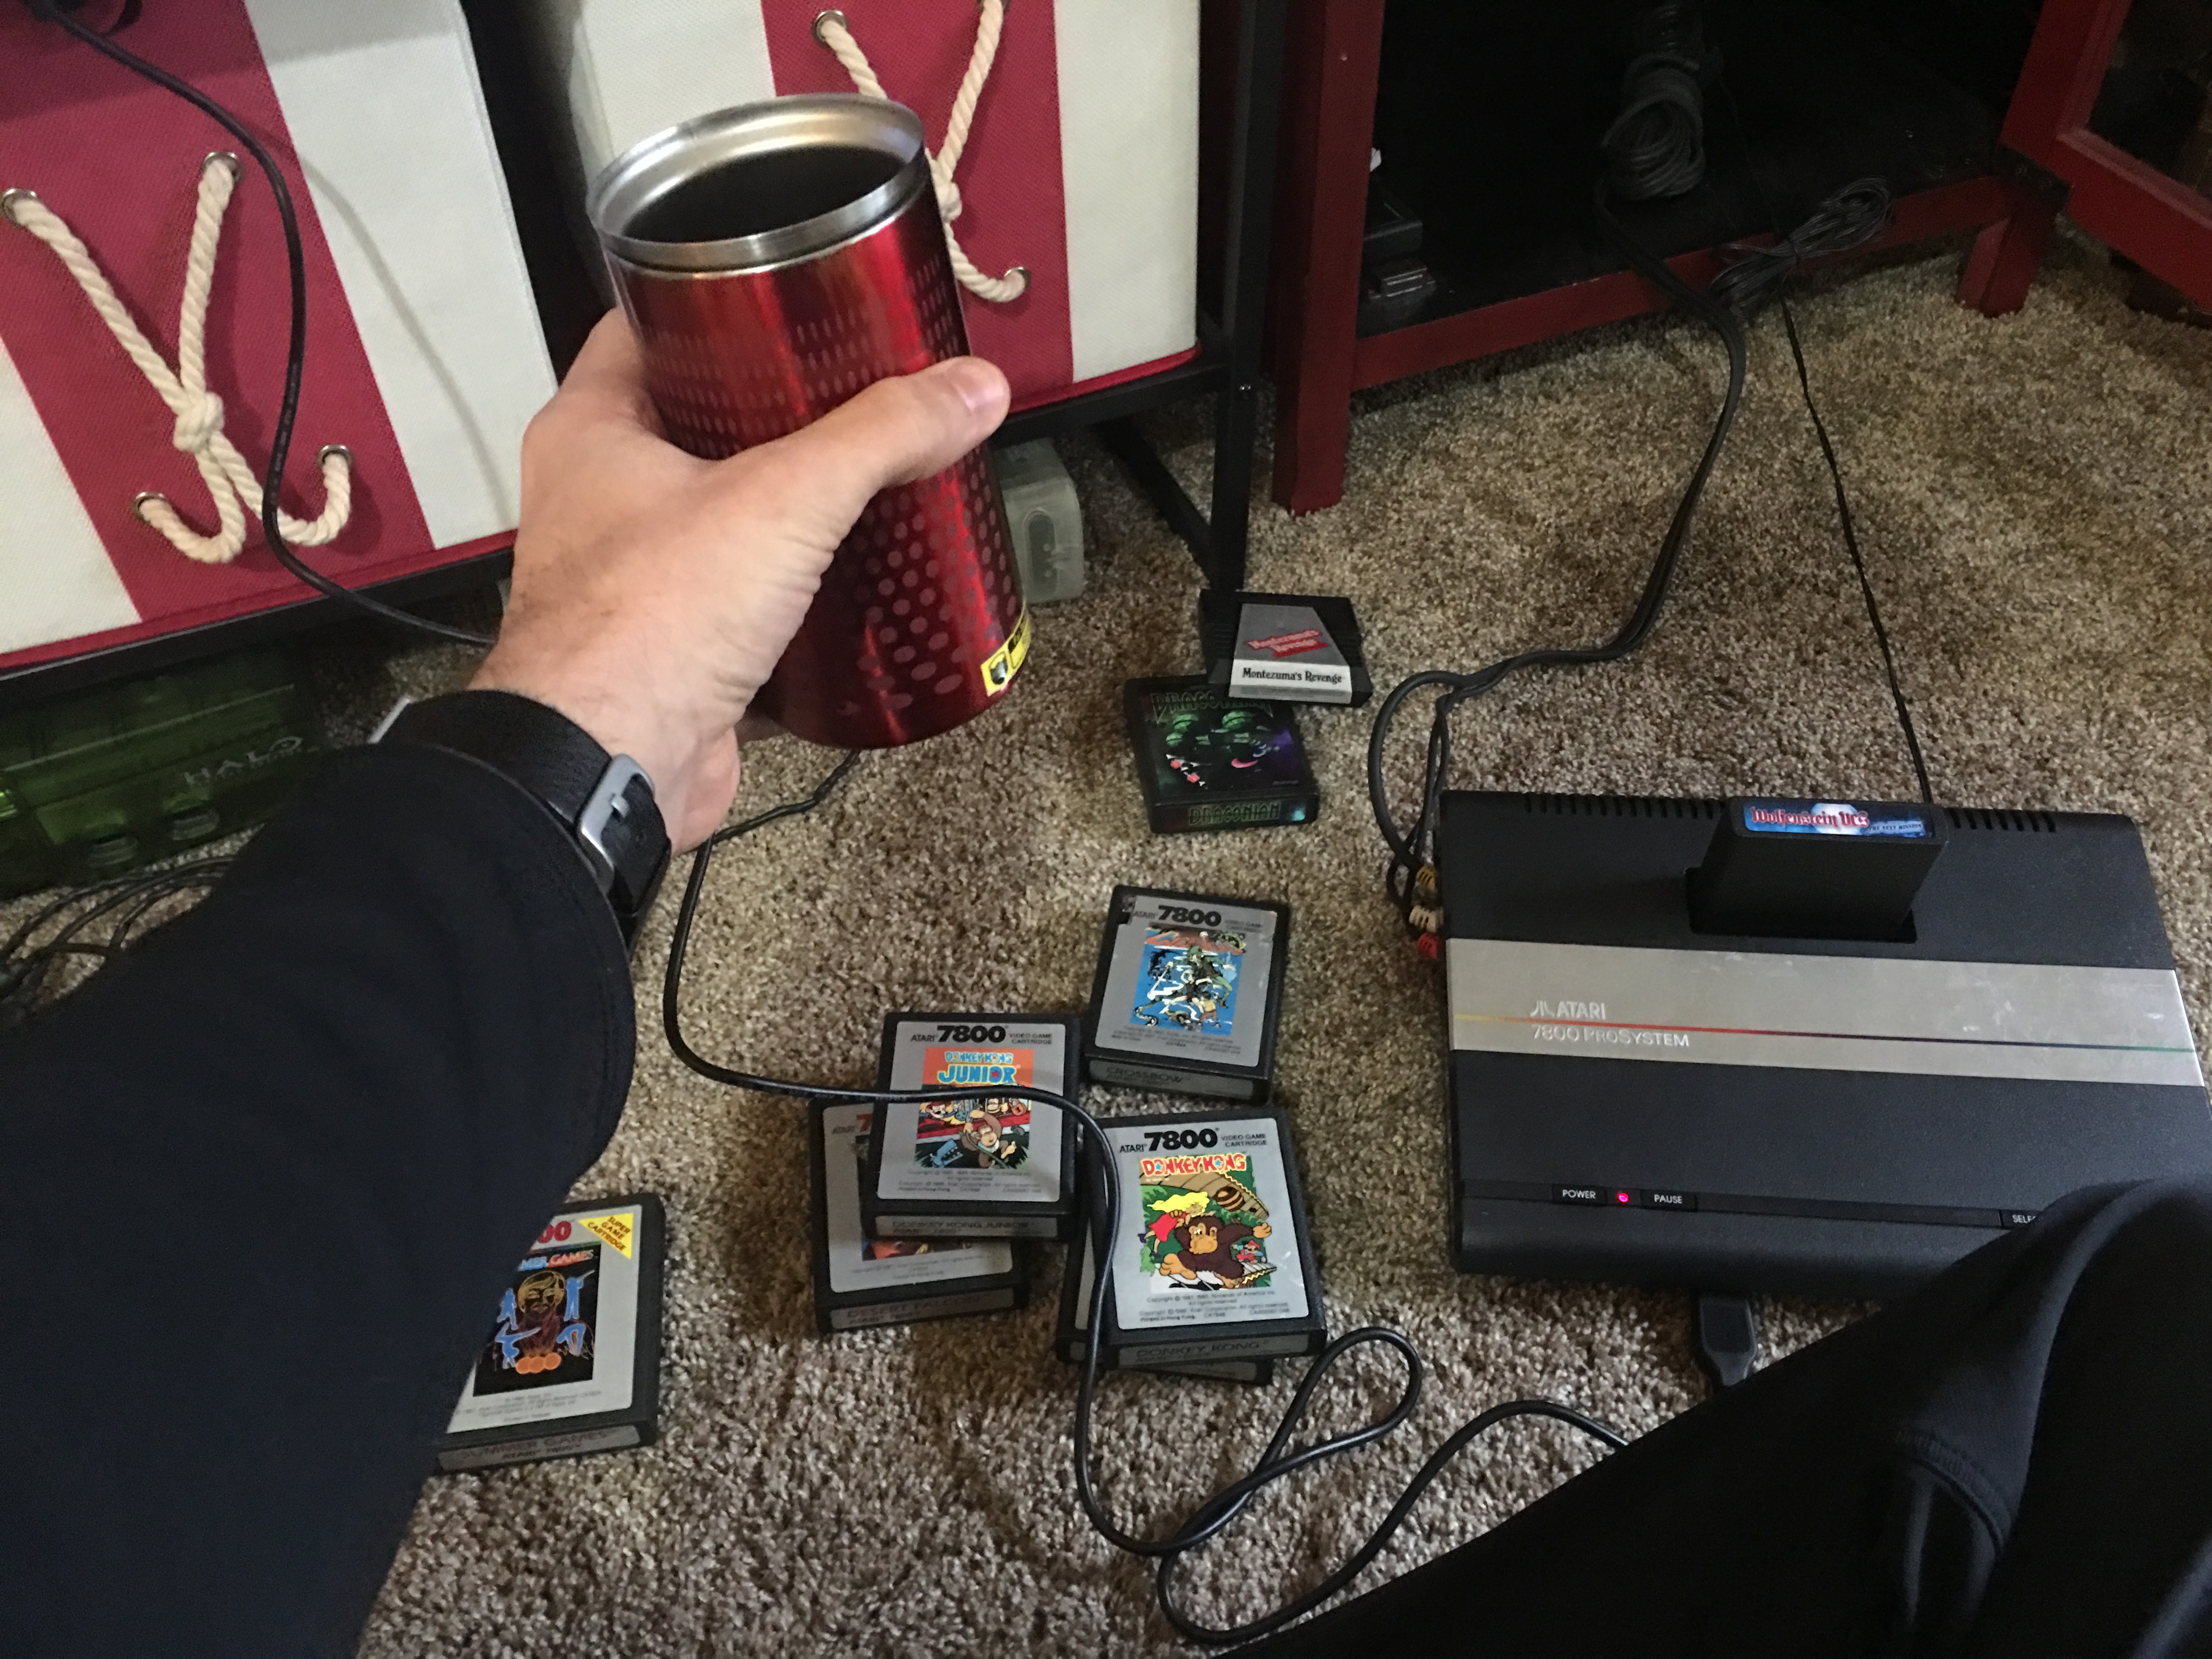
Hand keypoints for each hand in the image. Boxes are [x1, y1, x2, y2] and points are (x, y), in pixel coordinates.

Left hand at [472, 310, 1009, 848]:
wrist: (611, 768)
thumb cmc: (646, 624)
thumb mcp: (785, 498)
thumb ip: (882, 436)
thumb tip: (969, 389)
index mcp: (591, 434)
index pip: (642, 332)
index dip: (708, 304)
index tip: (781, 296)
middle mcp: (598, 503)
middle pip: (692, 429)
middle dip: (773, 417)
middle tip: (853, 394)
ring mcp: (631, 584)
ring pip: (720, 527)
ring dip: (787, 516)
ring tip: (870, 487)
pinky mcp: (672, 658)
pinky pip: (741, 617)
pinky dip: (794, 610)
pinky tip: (854, 597)